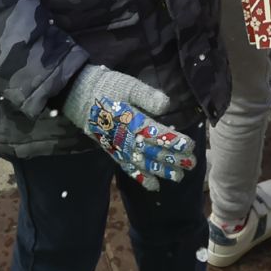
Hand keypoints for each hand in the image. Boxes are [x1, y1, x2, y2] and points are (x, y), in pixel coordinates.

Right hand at [61, 64, 195, 190]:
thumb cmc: (106, 86)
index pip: (157, 134)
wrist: (78, 94)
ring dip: (161, 171)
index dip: (174, 141)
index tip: (191, 146)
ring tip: (179, 177)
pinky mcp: (112, 150)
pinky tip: (153, 186)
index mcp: (131, 120)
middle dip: (173, 158)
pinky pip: (127, 167)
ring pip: (143, 162)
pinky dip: (140, 177)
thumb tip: (167, 105)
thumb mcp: (127, 85)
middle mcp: (125, 137)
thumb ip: (147, 96)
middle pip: (153, 151)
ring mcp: (118, 146)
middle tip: (191, 164)